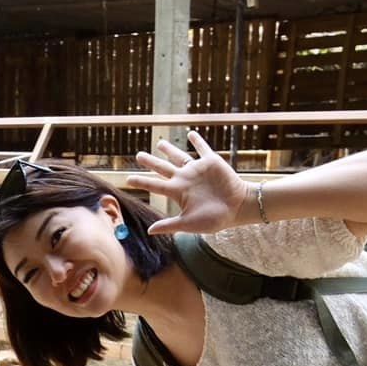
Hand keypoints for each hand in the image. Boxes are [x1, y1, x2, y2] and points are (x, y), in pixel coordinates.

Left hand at [126, 133, 254, 236]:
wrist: (238, 208)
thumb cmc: (215, 219)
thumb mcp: (188, 223)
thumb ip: (169, 225)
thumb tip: (149, 231)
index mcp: (178, 193)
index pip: (155, 185)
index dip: (142, 181)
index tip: (128, 179)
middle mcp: (185, 180)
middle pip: (163, 168)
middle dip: (151, 162)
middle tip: (138, 155)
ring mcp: (197, 170)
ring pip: (179, 156)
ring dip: (169, 149)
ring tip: (159, 143)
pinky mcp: (211, 162)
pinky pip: (202, 148)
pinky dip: (196, 141)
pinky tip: (190, 134)